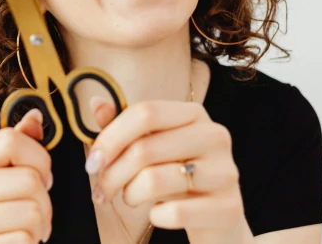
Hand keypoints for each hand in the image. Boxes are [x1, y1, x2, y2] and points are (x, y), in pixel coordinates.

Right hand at [0, 108, 53, 242]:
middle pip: (28, 178)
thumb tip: (35, 117)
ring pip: (32, 211)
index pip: (10, 140)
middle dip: (44, 202)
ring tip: (24, 235)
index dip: (39, 159)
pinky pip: (24, 241)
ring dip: (39, 229)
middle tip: (34, 217)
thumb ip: (16, 151)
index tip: (41, 178)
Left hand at [86, 98, 252, 243]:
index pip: (145, 112)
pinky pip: (174, 212)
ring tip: (130, 199)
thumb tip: (94, 101)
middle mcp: (215, 136)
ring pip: (154, 181)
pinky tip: (158, 214)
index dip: (111, 137)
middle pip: (144, 149)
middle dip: (111, 174)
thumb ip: (123, 126)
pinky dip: (156, 217)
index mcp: (194, 114)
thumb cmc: (177, 177)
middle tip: (101, 191)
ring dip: (130, 195)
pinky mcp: (229, 208)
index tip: (92, 161)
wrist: (218, 220)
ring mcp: (225, 172)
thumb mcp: (150, 148)